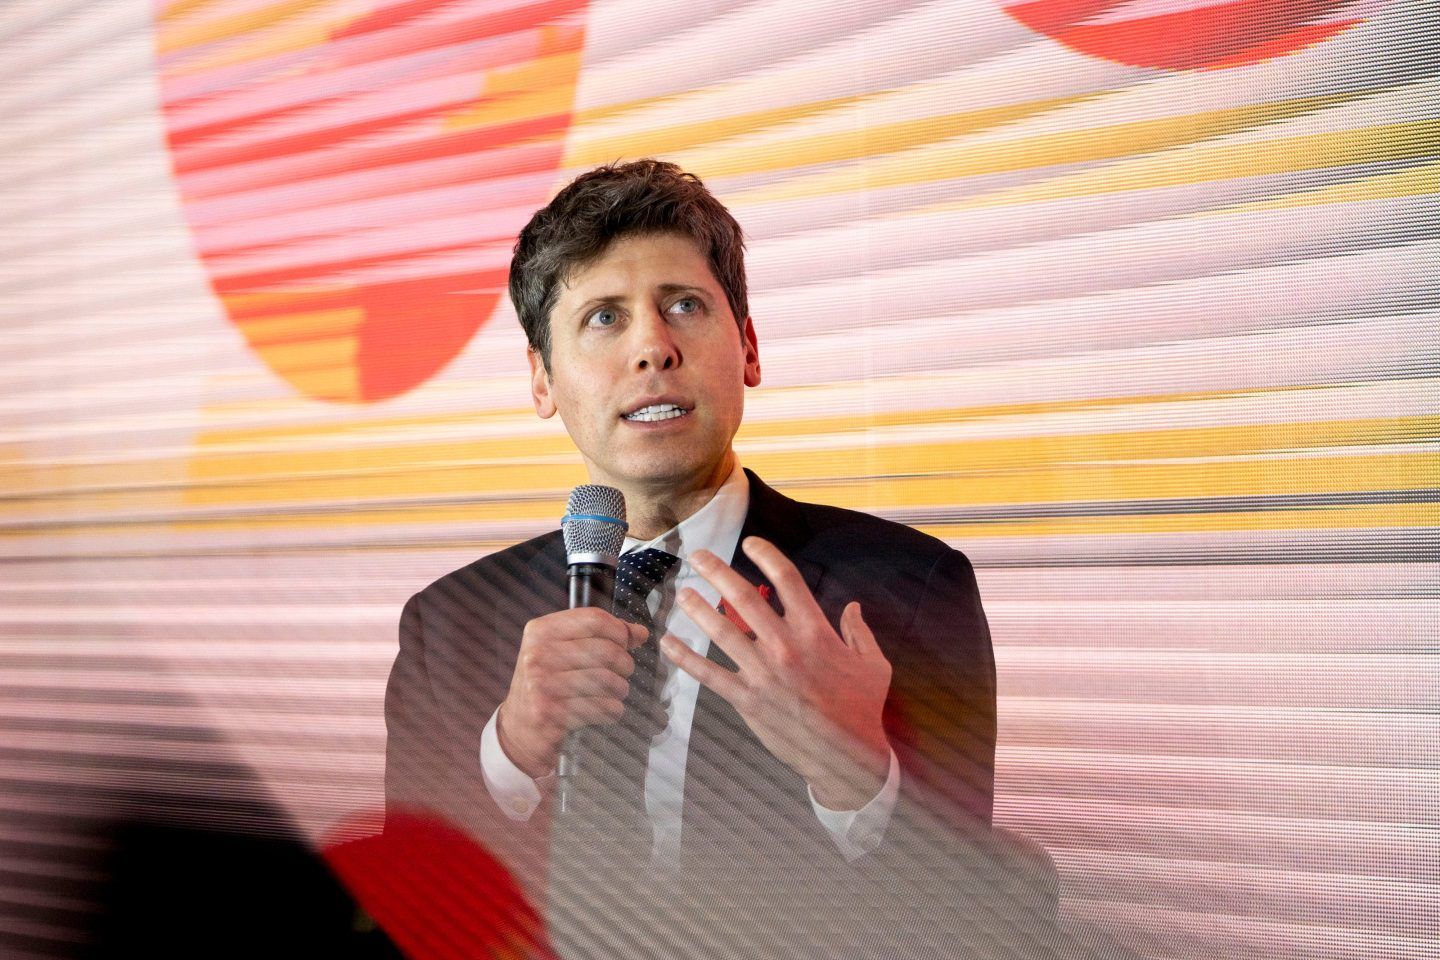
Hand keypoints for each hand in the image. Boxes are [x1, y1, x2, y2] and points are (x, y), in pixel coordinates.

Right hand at [497, 608, 647, 778]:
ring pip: (608, 680)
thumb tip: (638, 632)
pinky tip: (605, 710)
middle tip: (622, 672)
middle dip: (624, 664)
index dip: (620, 631)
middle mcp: (538, 655)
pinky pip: (603, 707)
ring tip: (614, 692)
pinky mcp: (551, 714)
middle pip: (606, 650)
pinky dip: (613, 710)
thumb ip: (600, 637)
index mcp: (540, 631)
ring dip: (620, 689)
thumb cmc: (545, 686)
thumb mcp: (562, 652)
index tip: (625, 642)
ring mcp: (542, 685)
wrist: (520, 729)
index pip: (595, 619)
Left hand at [662, 537, 892, 810]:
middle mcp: (785, 646)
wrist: (847, 756)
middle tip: (698, 557)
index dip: (766, 554)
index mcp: (815, 631)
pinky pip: (709, 674)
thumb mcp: (873, 664)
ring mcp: (763, 673)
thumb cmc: (862, 708)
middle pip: (744, 598)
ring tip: (682, 593)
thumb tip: (852, 606)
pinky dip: (685, 658)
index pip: (787, 580)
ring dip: (697, 608)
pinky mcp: (747, 699)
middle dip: (717, 572)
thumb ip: (860, 631)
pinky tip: (668, 644)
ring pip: (721, 631)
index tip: (750, 543)